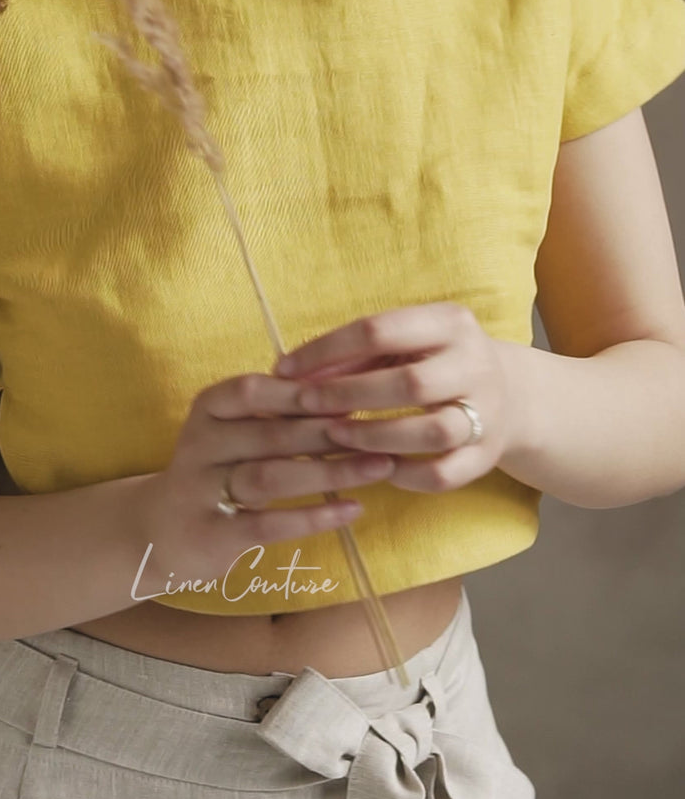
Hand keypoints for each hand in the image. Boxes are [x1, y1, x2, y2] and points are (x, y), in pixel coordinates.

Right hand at [133, 368, 397, 590]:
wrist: (162, 530)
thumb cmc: (220, 469)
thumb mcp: (237, 430)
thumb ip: (280, 410)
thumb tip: (351, 384)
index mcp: (208, 408)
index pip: (254, 390)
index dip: (303, 392)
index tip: (356, 392)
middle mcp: (199, 444)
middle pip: (272, 434)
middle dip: (332, 432)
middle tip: (383, 431)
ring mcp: (201, 490)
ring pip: (271, 477)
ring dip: (331, 472)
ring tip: (380, 467)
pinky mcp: (212, 535)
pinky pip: (268, 524)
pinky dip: (313, 516)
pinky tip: (353, 509)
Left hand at [273, 302, 525, 494]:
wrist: (511, 394)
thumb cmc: (433, 362)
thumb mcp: (403, 343)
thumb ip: (353, 355)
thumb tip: (290, 371)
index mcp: (450, 322)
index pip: (379, 330)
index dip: (326, 350)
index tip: (285, 369)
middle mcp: (475, 363)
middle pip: (410, 383)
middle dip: (349, 394)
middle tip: (305, 405)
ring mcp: (488, 412)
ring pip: (433, 431)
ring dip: (376, 436)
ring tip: (336, 436)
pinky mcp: (488, 455)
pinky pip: (445, 474)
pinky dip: (407, 476)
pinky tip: (375, 470)